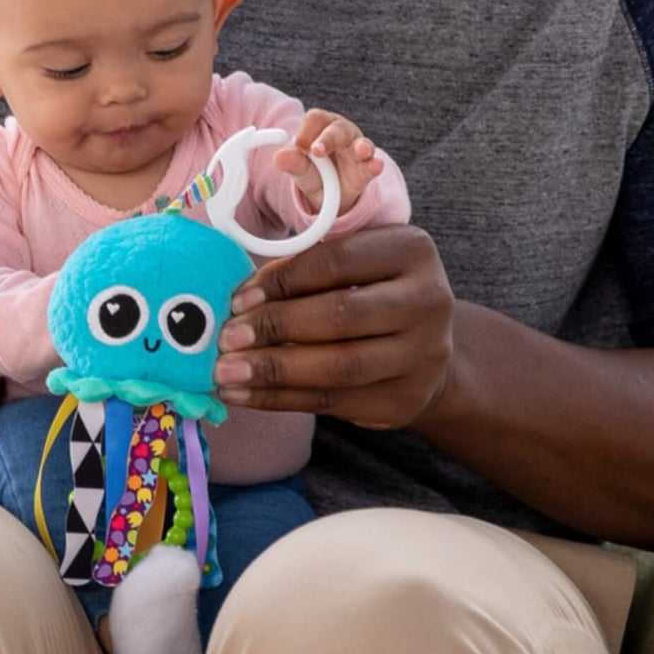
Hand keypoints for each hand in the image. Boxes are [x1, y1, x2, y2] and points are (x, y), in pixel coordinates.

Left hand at [213, 224, 453, 430]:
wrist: (426, 349)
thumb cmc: (372, 293)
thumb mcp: (355, 263)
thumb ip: (307, 268)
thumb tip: (240, 297)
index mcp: (411, 251)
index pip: (337, 261)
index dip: (283, 279)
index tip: (238, 299)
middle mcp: (428, 301)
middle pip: (340, 315)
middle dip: (275, 327)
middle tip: (225, 338)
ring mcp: (423, 356)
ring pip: (338, 367)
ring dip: (273, 371)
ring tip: (225, 372)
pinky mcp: (405, 400)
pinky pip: (334, 402)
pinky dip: (281, 399)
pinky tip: (245, 395)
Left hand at [272, 108, 384, 213]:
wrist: (331, 195)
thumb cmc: (315, 172)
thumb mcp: (301, 169)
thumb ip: (293, 163)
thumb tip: (279, 157)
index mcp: (321, 127)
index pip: (315, 119)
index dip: (306, 130)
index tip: (298, 146)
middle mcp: (342, 134)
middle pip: (337, 129)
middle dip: (328, 139)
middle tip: (317, 151)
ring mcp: (357, 150)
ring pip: (361, 144)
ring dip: (361, 147)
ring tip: (360, 151)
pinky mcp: (367, 169)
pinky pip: (371, 165)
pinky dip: (374, 165)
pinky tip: (375, 165)